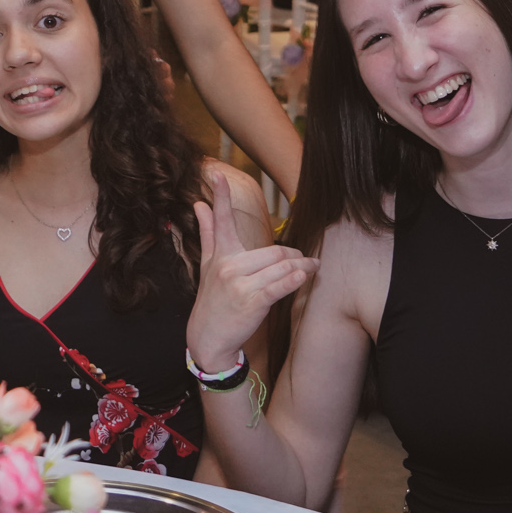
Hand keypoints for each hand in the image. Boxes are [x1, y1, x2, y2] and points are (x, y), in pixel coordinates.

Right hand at [184, 171, 317, 368]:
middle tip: (304, 258)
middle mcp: (229, 265)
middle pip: (274, 250)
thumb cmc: (212, 298)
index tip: (216, 175)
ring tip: (312, 268)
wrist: (208, 337)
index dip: (220, 196)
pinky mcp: (253, 301)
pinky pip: (281, 285)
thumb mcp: (207, 264)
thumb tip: (199, 204)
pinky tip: (306, 276)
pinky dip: (296, 279)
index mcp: (221, 254)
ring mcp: (240, 283)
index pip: (221, 220)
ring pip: (282, 266)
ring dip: (302, 267)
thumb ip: (208, 232)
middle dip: (293, 255)